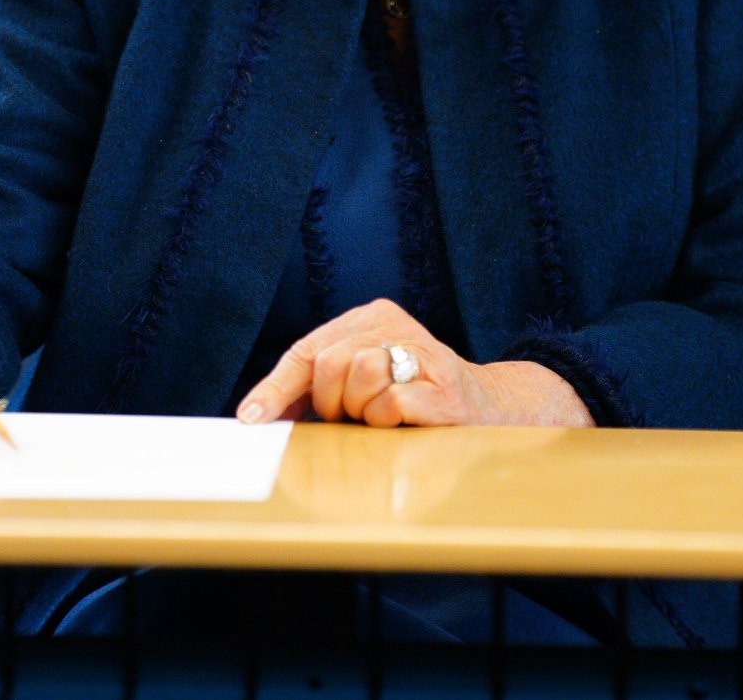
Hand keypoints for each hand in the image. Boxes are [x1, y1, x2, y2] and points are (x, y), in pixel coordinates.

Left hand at [235, 297, 593, 428]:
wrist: (491, 410)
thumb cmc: (414, 400)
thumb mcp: (363, 383)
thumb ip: (316, 390)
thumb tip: (258, 416)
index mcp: (372, 318)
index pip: (309, 350)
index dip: (276, 388)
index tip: (251, 420)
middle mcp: (396, 325)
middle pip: (329, 363)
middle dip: (331, 404)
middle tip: (353, 418)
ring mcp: (422, 354)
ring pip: (359, 377)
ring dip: (364, 414)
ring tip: (384, 419)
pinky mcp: (443, 390)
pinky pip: (390, 405)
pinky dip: (388, 423)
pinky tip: (404, 424)